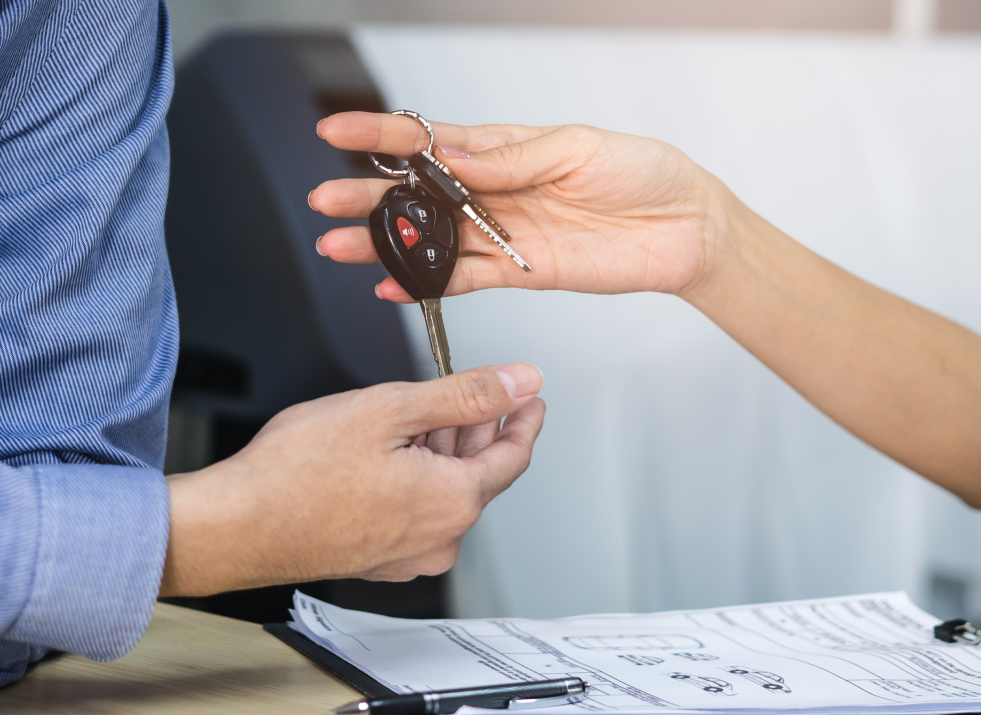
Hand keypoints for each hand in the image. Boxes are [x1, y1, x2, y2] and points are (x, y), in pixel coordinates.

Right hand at [160, 363, 544, 595]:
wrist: (240, 525)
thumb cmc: (299, 472)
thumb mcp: (390, 410)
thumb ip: (465, 394)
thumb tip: (521, 381)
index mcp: (454, 501)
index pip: (513, 456)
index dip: (524, 419)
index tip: (528, 397)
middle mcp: (439, 538)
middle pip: (477, 474)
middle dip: (472, 430)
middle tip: (456, 392)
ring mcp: (407, 556)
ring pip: (442, 493)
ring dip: (438, 454)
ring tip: (409, 419)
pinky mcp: (378, 560)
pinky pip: (413, 514)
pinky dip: (412, 481)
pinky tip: (382, 456)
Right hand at [310, 112, 731, 302]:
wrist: (684, 227)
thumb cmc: (643, 173)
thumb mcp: (579, 149)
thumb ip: (513, 160)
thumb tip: (455, 159)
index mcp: (504, 149)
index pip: (429, 140)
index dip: (380, 134)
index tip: (336, 131)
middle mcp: (494, 191)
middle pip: (417, 195)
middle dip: (368, 197)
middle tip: (326, 201)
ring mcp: (502, 233)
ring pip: (429, 239)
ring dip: (385, 244)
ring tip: (340, 247)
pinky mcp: (519, 272)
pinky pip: (462, 279)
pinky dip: (425, 284)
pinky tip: (390, 284)